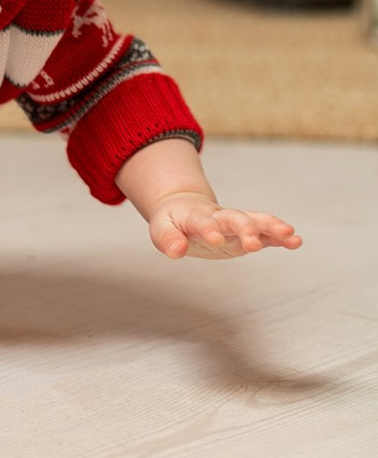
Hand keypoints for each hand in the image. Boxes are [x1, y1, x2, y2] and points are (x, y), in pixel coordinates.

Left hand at [147, 192, 302, 260]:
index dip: (209, 229)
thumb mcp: (161, 228)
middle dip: (245, 229)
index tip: (216, 238)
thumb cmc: (172, 220)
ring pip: (254, 221)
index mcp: (195, 216)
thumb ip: (167, 240)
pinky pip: (265, 232)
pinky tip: (295, 241)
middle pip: (234, 218)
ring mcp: (234, 223)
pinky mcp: (245, 232)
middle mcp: (219, 217)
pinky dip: (279, 237)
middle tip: (254, 244)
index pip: (202, 222)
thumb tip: (175, 252)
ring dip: (271, 227)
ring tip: (290, 235)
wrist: (184, 205)